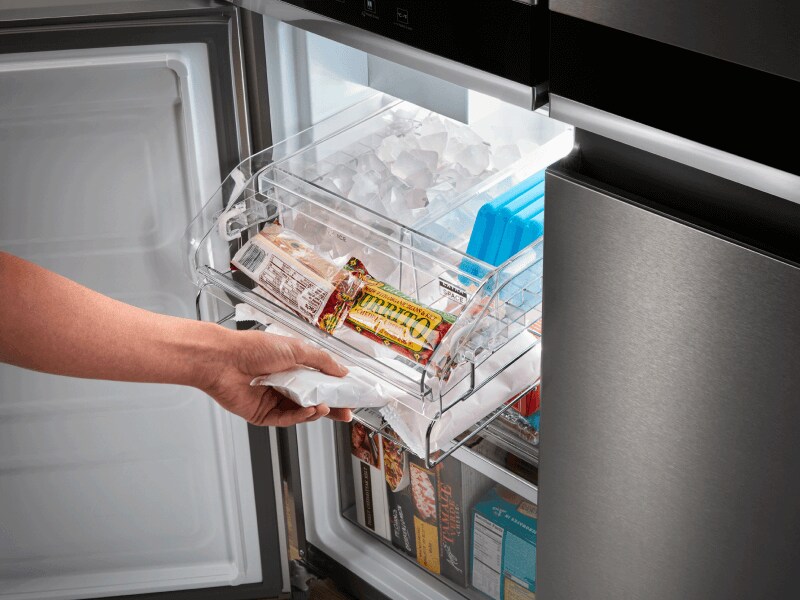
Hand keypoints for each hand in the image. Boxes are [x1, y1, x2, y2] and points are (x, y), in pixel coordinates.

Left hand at [203, 329, 352, 425]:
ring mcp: (273, 400)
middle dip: (331, 407)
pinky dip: (300, 417)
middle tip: (347, 412)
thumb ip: (322, 361)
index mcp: (292, 367)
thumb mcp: (296, 349)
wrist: (223, 360)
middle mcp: (283, 384)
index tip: (351, 394)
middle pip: (313, 400)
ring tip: (327, 408)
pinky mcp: (262, 415)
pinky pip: (286, 419)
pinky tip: (311, 411)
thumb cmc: (253, 348)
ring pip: (301, 412)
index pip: (319, 381)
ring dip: (316, 411)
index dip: (335, 389)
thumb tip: (342, 370)